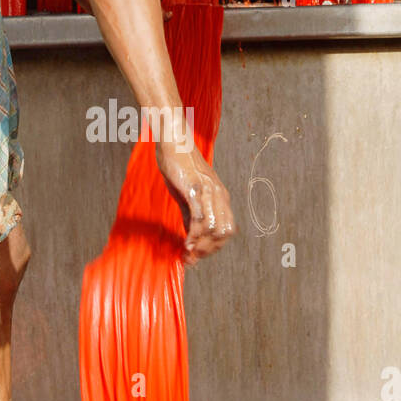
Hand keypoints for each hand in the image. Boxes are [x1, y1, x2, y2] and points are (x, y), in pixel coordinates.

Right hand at [155, 142, 235, 264]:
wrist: (173, 142)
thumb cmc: (179, 165)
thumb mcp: (187, 193)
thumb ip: (191, 214)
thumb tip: (190, 236)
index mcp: (220, 196)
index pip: (227, 229)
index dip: (215, 246)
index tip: (199, 256)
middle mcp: (219, 194)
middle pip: (224, 232)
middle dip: (209, 249)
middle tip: (193, 258)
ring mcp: (208, 192)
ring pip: (213, 228)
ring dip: (201, 246)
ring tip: (188, 254)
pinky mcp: (195, 189)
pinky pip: (199, 218)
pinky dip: (194, 235)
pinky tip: (186, 243)